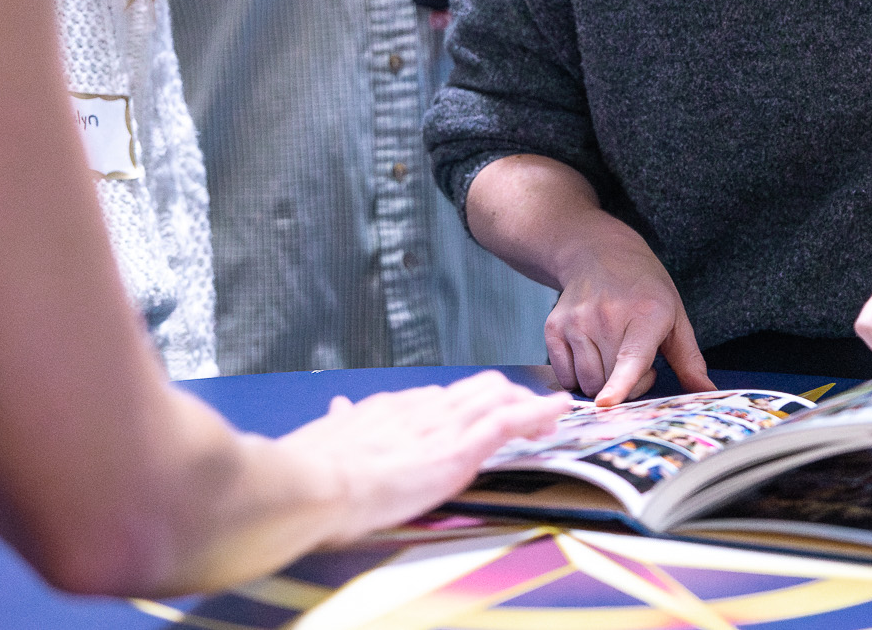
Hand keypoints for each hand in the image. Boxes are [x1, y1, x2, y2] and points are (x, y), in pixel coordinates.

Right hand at [280, 371, 568, 543]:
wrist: (312, 483)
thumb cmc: (313, 472)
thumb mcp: (326, 437)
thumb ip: (340, 424)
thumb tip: (338, 408)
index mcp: (390, 409)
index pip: (439, 398)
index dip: (465, 404)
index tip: (478, 412)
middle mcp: (421, 408)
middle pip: (475, 389)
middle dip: (504, 396)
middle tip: (526, 410)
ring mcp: (442, 425)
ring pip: (498, 397)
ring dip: (529, 404)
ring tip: (553, 414)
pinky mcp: (458, 447)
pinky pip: (509, 421)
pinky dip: (539, 414)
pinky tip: (558, 414)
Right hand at [547, 217, 713, 404]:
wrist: (600, 253)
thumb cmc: (643, 289)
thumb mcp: (675, 317)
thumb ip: (690, 359)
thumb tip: (707, 392)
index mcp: (645, 315)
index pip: (631, 357)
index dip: (621, 383)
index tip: (607, 403)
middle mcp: (606, 317)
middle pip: (611, 382)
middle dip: (626, 385)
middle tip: (635, 359)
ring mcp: (575, 321)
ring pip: (586, 383)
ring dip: (601, 382)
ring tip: (612, 353)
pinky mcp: (553, 327)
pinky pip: (564, 376)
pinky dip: (577, 376)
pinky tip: (590, 353)